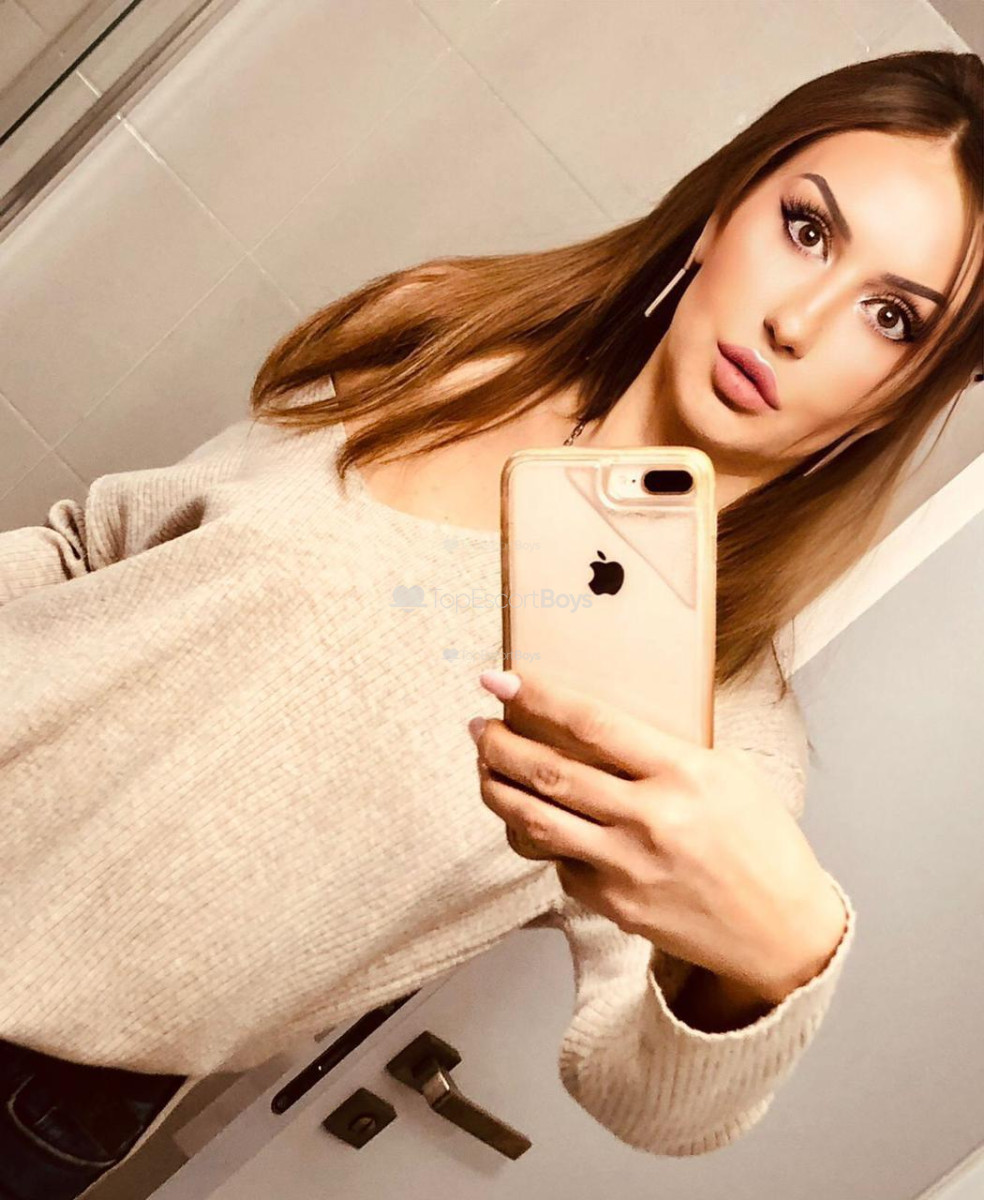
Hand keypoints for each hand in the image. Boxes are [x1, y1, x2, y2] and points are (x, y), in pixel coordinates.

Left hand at [471, 666, 846, 1005]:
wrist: (782, 931)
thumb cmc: (760, 840)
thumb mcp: (728, 774)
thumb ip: (666, 750)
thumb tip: (595, 722)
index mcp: (683, 773)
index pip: (592, 724)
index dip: (538, 698)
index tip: (501, 680)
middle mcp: (649, 819)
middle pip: (548, 772)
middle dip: (498, 744)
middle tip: (479, 726)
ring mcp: (627, 867)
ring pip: (535, 821)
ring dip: (496, 789)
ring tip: (484, 767)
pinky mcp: (614, 905)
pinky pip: (558, 862)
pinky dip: (537, 836)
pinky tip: (531, 818)